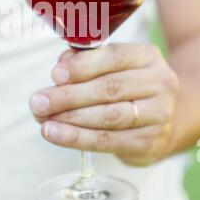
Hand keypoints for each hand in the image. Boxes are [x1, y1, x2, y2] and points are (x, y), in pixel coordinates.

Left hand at [30, 44, 178, 166]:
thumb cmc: (125, 87)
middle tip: (39, 102)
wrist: (158, 122)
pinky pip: (108, 141)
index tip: (55, 75)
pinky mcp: (149, 142)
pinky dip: (78, 138)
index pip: (114, 57)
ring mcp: (159, 114)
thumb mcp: (111, 66)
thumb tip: (59, 72)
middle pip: (110, 88)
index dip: (82, 66)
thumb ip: (85, 62)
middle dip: (69, 96)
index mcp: (148, 56)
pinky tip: (56, 135)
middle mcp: (160, 82)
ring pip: (109, 116)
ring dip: (70, 119)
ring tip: (43, 120)